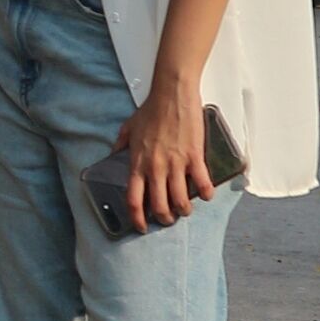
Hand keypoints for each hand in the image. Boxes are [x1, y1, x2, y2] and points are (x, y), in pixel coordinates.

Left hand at [117, 70, 212, 230]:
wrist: (171, 94)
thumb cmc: (152, 109)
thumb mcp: (128, 128)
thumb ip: (120, 145)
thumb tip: (113, 155)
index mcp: (138, 163)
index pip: (134, 200)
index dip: (137, 218)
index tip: (141, 226)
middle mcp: (155, 167)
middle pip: (159, 206)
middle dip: (164, 218)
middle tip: (168, 219)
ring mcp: (175, 163)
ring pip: (180, 200)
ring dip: (184, 210)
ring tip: (186, 210)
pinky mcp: (194, 156)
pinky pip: (201, 183)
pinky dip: (205, 193)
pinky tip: (206, 194)